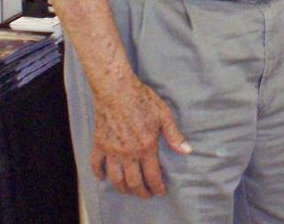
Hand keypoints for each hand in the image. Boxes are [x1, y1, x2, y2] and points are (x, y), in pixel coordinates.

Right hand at [90, 77, 191, 197]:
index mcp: (146, 147)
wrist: (116, 89)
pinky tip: (103, 177)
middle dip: (141, 192)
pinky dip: (98, 174)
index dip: (156, 186)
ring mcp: (111, 150)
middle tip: (145, 195)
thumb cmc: (142, 99)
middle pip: (133, 182)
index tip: (159, 191)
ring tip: (128, 190)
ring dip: (122, 188)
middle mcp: (128, 153)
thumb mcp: (163, 115)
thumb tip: (187, 151)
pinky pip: (96, 165)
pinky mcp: (98, 144)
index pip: (152, 175)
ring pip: (115, 179)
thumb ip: (174, 135)